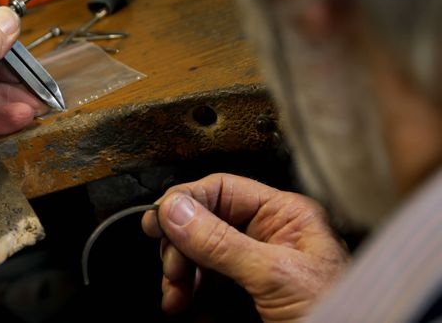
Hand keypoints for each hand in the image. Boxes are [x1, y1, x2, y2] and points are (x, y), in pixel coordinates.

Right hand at [142, 173, 348, 321]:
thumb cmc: (339, 314)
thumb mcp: (275, 274)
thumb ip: (223, 242)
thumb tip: (177, 211)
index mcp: (284, 217)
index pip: (222, 190)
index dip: (186, 202)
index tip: (160, 221)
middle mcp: (264, 237)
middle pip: (201, 224)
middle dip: (180, 246)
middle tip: (172, 268)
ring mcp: (250, 269)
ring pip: (196, 257)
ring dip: (178, 276)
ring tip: (177, 297)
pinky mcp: (240, 298)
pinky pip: (201, 287)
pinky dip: (187, 297)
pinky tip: (187, 308)